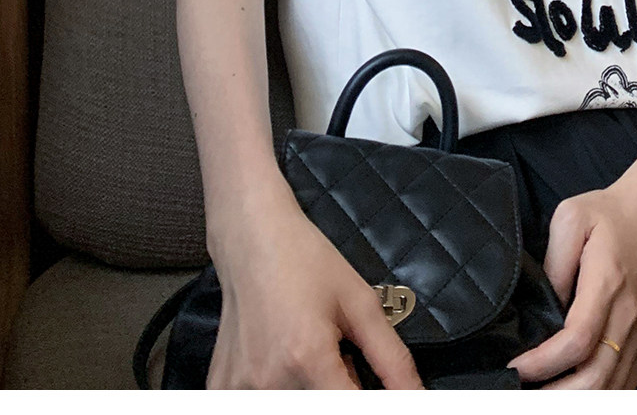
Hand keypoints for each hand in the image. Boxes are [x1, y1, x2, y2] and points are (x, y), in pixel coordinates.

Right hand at [208, 194, 423, 389]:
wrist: (251, 238)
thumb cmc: (306, 262)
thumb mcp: (360, 303)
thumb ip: (392, 358)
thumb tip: (415, 397)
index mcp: (308, 358)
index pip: (350, 409)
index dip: (370, 403)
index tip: (372, 386)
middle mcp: (270, 382)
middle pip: (321, 406)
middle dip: (338, 389)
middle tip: (337, 356)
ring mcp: (240, 388)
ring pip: (294, 405)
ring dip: (311, 389)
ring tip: (308, 353)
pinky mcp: (222, 388)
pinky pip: (261, 402)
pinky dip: (280, 388)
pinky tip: (281, 357)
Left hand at [506, 180, 636, 388]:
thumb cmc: (609, 215)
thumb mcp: (570, 218)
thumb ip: (553, 262)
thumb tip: (542, 306)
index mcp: (607, 284)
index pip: (578, 339)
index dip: (544, 362)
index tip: (515, 366)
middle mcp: (627, 317)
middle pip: (595, 379)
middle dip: (556, 395)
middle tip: (521, 392)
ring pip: (611, 390)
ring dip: (575, 401)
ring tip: (542, 394)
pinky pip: (623, 386)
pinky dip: (597, 398)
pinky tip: (571, 393)